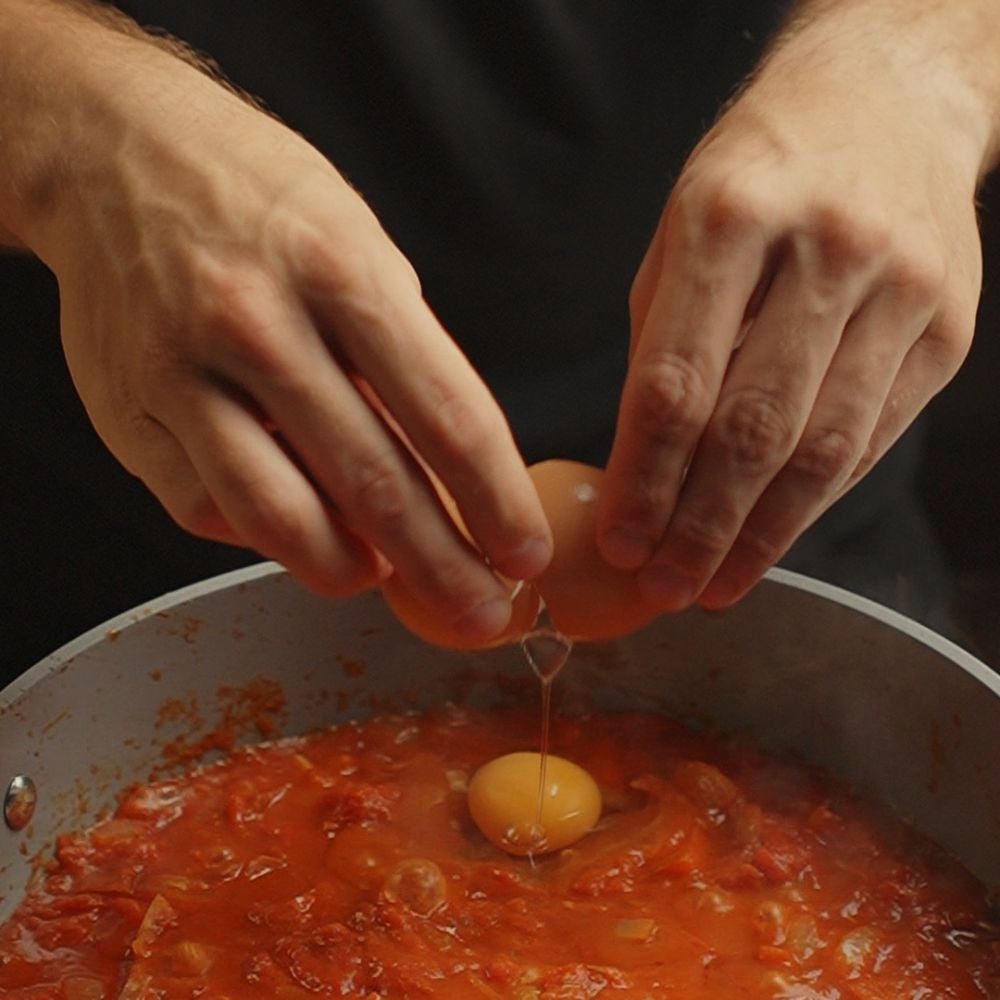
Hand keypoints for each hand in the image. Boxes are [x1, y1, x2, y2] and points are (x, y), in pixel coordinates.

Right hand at [22, 16, 551, 641]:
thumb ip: (402, 358)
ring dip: (350, 571)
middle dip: (444, 566)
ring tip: (384, 579)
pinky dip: (264, 536)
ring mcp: (181, 372)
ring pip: (281, 517)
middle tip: (485, 610)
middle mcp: (257, 323)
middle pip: (374, 483)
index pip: (446, 414)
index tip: (526, 551)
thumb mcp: (357, 246)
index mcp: (339, 269)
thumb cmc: (260, 204)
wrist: (115, 155)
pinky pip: (208, 509)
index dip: (496, 500)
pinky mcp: (126, 413)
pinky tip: (297, 528)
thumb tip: (446, 472)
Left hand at [597, 5, 990, 610]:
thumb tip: (642, 465)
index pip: (676, 384)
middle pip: (753, 431)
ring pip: (822, 451)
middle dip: (700, 527)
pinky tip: (773, 537)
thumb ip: (662, 341)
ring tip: (714, 585)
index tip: (621, 541)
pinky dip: (815, 502)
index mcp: (731, 218)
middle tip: (663, 587)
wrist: (886, 101)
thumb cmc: (760, 171)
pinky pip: (870, 439)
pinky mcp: (946, 328)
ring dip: (761, 536)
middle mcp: (826, 251)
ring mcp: (900, 290)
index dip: (644, 480)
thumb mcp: (679, 231)